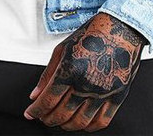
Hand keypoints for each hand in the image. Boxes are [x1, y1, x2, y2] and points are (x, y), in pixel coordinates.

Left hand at [23, 11, 145, 130]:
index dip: (36, 110)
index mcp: (71, 69)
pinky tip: (81, 122)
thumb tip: (36, 94)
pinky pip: (102, 121)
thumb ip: (48, 74)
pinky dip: (88, 127)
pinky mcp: (118, 96)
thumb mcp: (63, 49)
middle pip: (61, 114)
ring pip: (79, 122)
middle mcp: (86, 83)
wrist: (122, 27)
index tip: (30, 113)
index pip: (48, 100)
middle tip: (43, 117)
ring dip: (65, 125)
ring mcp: (103, 92)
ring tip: (59, 120)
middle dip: (47, 119)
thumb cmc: (93, 33)